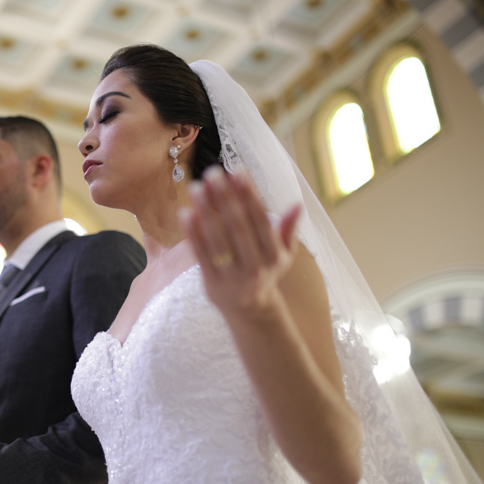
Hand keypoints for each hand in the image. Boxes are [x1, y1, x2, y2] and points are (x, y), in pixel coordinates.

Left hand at [181, 166, 301, 315]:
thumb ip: (288, 229)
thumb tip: (297, 203)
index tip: (238, 171)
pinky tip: (185, 212)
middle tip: (212, 172)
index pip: (260, 220)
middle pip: (237, 227)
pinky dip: (193, 234)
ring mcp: (233, 277)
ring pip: (217, 240)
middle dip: (224, 198)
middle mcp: (255, 267)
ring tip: (195, 187)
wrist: (251, 312)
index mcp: (274, 256)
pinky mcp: (212, 284)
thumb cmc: (265, 273)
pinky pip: (201, 255)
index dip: (249, 195)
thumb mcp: (283, 254)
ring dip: (205, 211)